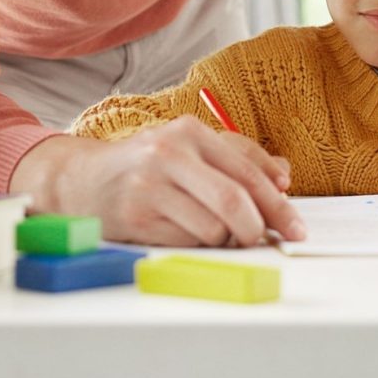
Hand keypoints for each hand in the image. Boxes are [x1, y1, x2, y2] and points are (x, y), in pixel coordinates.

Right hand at [10, 118, 306, 246]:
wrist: (82, 180)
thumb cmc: (146, 166)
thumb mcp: (189, 149)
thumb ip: (237, 158)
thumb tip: (283, 177)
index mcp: (189, 131)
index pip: (248, 172)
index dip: (278, 204)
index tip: (295, 228)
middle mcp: (169, 152)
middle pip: (235, 201)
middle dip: (258, 229)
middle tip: (266, 241)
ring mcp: (150, 184)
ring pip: (213, 228)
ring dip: (222, 240)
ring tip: (207, 230)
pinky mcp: (136, 216)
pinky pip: (187, 243)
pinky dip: (195, 246)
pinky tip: (180, 232)